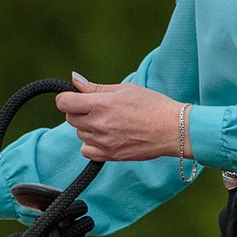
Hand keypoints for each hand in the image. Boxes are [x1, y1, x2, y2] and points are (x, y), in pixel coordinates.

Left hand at [55, 74, 183, 162]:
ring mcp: (103, 142)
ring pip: (79, 134)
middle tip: (97, 109)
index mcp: (101, 104)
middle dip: (79, 112)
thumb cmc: (152, 105)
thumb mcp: (124, 89)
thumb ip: (96, 87)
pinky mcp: (109, 156)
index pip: (64, 102)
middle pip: (70, 118)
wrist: (172, 130)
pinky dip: (91, 144)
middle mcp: (99, 124)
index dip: (67, 98)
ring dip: (87, 128)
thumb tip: (74, 80)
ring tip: (109, 122)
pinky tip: (106, 137)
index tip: (75, 98)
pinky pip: (86, 150)